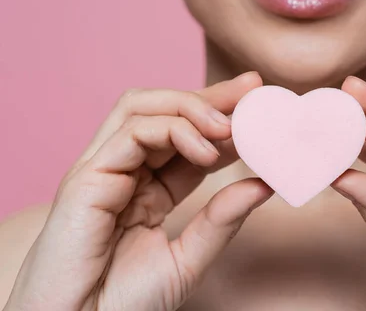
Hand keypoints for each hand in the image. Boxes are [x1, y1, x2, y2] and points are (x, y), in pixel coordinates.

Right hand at [5, 72, 272, 310]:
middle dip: (211, 97)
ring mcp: (103, 169)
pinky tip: (206, 150)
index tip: (259, 103)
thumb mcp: (188, 259)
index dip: (222, 118)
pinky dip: (172, 130)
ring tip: (230, 125)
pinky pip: (130, 133)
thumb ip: (222, 221)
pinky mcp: (86, 177)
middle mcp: (124, 170)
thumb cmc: (122, 304)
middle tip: (252, 90)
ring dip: (191, 107)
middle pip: (164, 111)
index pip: (187, 137)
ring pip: (142, 108)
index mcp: (146, 187)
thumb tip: (264, 186)